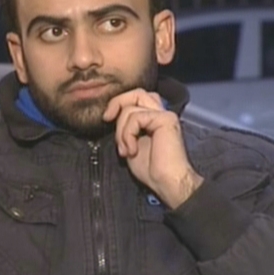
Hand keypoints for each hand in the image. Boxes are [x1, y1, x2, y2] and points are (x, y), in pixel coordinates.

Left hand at [102, 89, 203, 209]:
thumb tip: (112, 115)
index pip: (136, 98)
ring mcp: (164, 114)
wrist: (166, 182)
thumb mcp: (130, 143)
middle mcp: (160, 113)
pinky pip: (136, 118)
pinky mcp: (165, 119)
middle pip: (136, 93)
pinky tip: (132, 151)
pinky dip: (128, 135)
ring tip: (126, 150)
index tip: (107, 118)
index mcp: (153, 118)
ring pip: (131, 107)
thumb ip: (126, 127)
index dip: (119, 103)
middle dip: (117, 103)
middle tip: (107, 118)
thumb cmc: (151, 168)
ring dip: (121, 131)